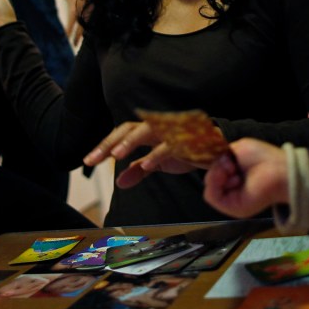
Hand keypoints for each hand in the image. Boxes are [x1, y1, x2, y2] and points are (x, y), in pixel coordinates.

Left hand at [52, 0, 92, 45]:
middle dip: (77, 37)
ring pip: (87, 25)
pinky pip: (92, 20)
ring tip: (80, 41)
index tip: (65, 39)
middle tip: (74, 45)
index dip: (68, 32)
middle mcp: (82, 12)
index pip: (70, 25)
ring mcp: (90, 12)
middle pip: (80, 29)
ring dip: (84, 33)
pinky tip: (89, 31)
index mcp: (74, 10)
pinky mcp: (96, 10)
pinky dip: (90, 26)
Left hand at [85, 121, 211, 188]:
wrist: (219, 151)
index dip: (105, 145)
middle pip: (129, 128)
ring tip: (116, 154)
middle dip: (110, 142)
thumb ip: (139, 170)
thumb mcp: (160, 164)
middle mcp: (159, 127)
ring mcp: (173, 131)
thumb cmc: (189, 152)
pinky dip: (158, 154)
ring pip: (148, 129)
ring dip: (131, 141)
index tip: (89, 161)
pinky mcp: (188, 139)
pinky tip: (147, 165)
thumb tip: (119, 181)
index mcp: (150, 131)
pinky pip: (171, 144)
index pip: (122, 133)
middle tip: (94, 159)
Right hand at [203, 138, 289, 218]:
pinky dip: (215, 182)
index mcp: (234, 176)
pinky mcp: (231, 208)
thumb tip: (213, 162)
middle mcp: (232, 189)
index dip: (216, 162)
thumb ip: (223, 156)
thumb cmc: (263, 157)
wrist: (278, 170)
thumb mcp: (238, 149)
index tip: (227, 156)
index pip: (214, 171)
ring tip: (232, 169)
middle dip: (217, 167)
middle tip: (231, 164)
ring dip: (217, 173)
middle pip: (210, 179)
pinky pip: (211, 196)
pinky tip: (229, 176)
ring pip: (209, 187)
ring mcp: (231, 199)